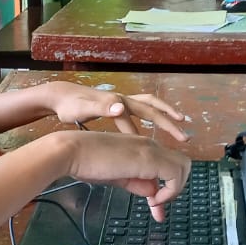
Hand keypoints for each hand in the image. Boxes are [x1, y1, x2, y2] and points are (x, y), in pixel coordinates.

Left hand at [41, 82, 188, 140]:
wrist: (60, 96)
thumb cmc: (70, 106)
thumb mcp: (83, 109)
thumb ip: (101, 108)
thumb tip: (121, 107)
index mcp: (117, 103)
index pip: (140, 119)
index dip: (152, 133)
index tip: (167, 148)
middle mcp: (123, 101)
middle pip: (152, 109)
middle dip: (168, 122)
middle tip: (185, 136)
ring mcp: (121, 102)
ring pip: (150, 106)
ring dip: (165, 115)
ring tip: (180, 124)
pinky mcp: (118, 106)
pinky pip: (141, 112)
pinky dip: (152, 118)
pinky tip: (154, 131)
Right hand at [54, 132, 191, 221]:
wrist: (72, 151)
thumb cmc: (86, 162)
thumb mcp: (115, 176)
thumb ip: (135, 182)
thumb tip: (151, 192)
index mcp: (140, 147)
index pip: (165, 166)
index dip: (165, 189)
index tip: (155, 209)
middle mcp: (149, 145)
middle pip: (182, 164)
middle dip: (176, 187)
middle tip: (158, 205)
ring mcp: (150, 150)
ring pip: (184, 166)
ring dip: (175, 189)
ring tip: (155, 203)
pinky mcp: (149, 158)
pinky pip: (175, 174)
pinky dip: (170, 190)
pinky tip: (152, 200)